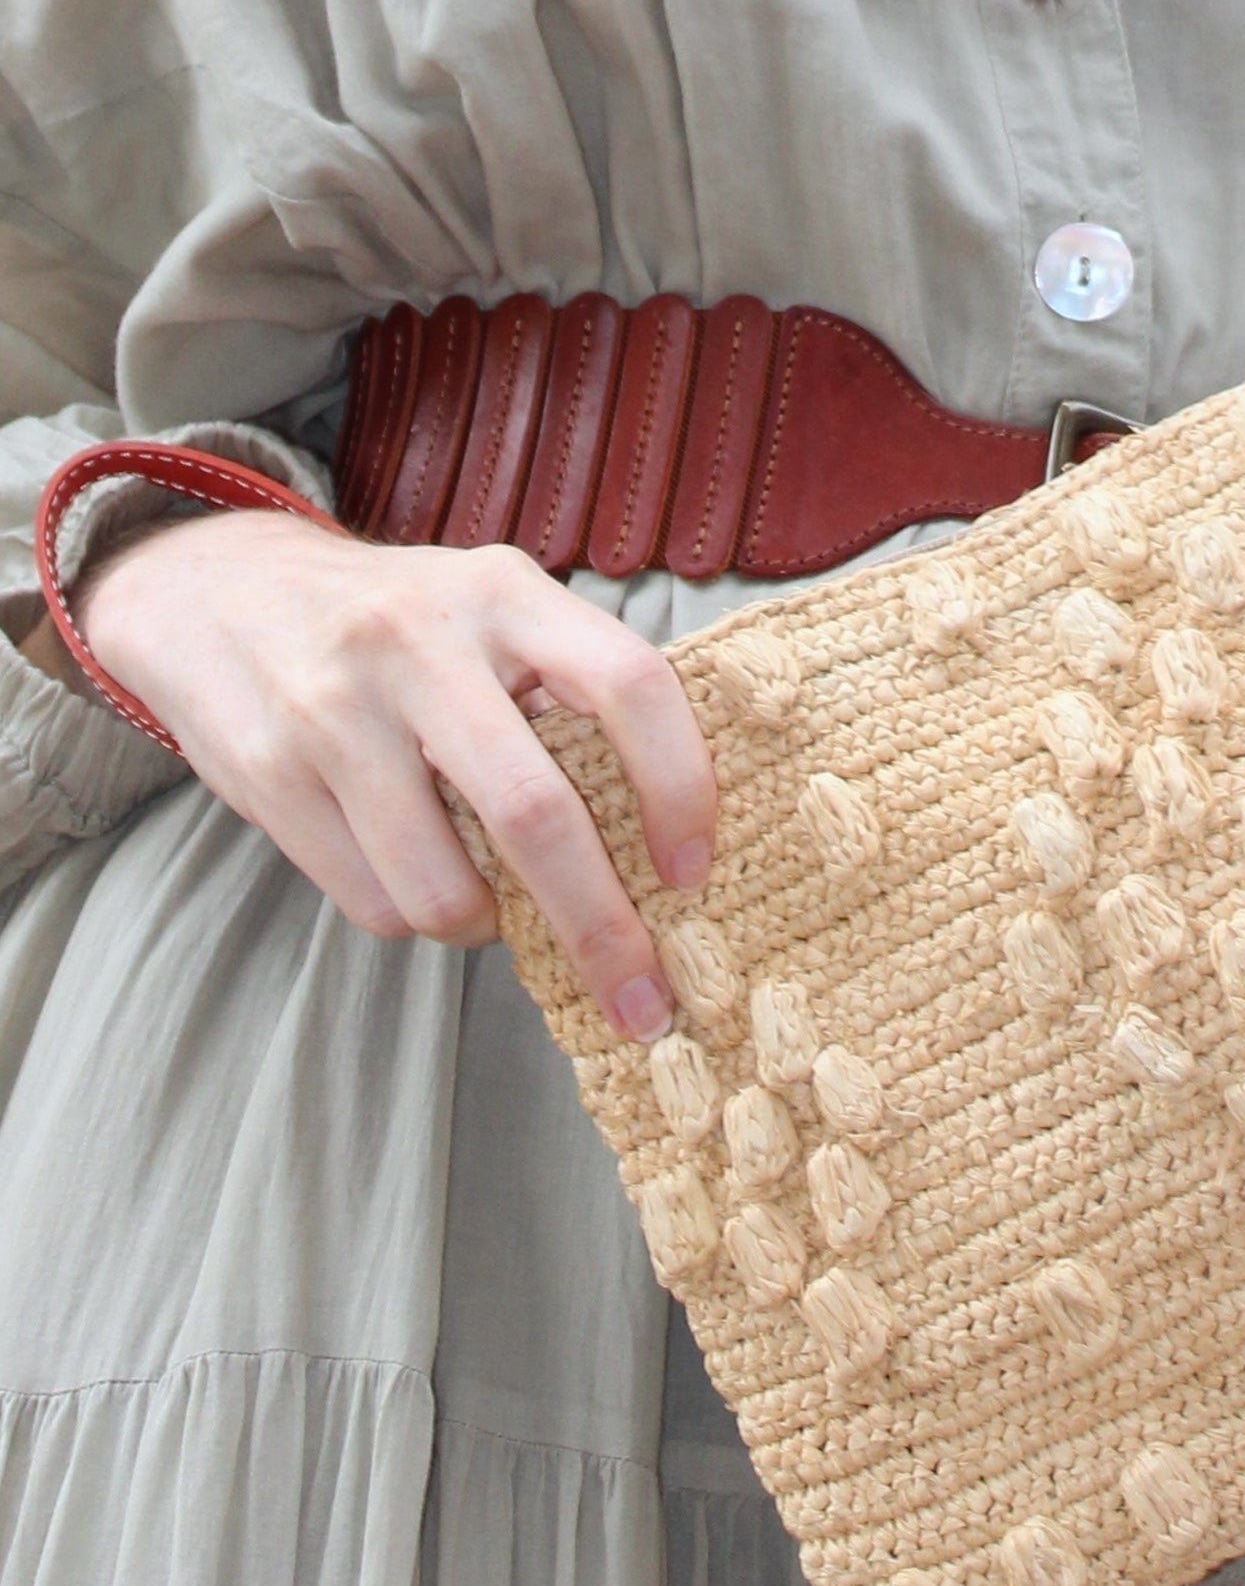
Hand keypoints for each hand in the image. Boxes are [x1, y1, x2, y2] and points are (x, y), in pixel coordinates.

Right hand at [74, 509, 715, 1040]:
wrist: (212, 588)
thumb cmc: (401, 623)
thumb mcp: (495, 611)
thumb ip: (575, 689)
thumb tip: (670, 846)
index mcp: (506, 596)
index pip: (631, 684)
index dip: (680, 787)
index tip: (692, 874)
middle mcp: (420, 642)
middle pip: (536, 814)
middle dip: (601, 928)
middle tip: (640, 997)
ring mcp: (335, 709)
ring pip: (442, 887)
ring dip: (485, 927)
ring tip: (487, 904)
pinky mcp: (268, 773)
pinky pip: (373, 901)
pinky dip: (412, 914)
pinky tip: (408, 869)